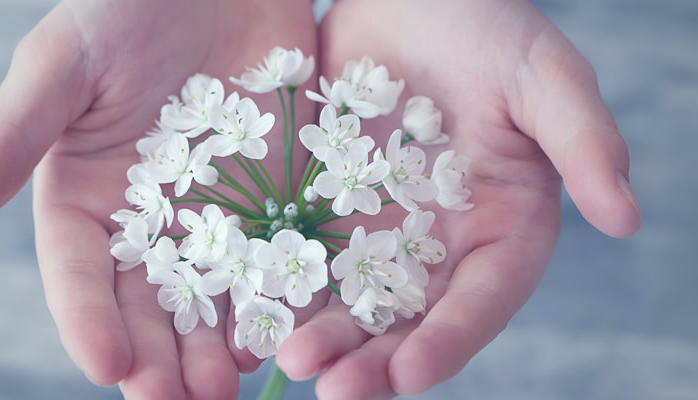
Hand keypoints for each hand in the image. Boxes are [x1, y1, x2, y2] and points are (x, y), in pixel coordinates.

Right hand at [0, 0, 315, 397]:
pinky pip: (276, 259)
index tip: (109, 367)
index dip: (88, 323)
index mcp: (87, 200)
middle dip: (160, 357)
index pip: (80, 276)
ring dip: (217, 346)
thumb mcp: (65, 64)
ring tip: (228, 384)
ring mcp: (216, 215)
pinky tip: (285, 331)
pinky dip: (277, 299)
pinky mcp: (274, 199)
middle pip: (149, 304)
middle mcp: (150, 221)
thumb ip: (16, 134)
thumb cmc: (129, 8)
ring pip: (213, 297)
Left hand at [274, 1, 640, 397]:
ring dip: (326, 335)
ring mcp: (380, 229)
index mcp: (502, 226)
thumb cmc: (487, 28)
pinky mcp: (330, 206)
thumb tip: (627, 217)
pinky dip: (286, 285)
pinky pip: (306, 254)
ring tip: (292, 359)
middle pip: (411, 318)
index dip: (451, 340)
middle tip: (337, 389)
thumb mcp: (543, 76)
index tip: (412, 374)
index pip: (482, 299)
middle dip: (376, 359)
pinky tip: (257, 313)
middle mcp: (440, 242)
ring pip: (353, 299)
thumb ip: (584, 141)